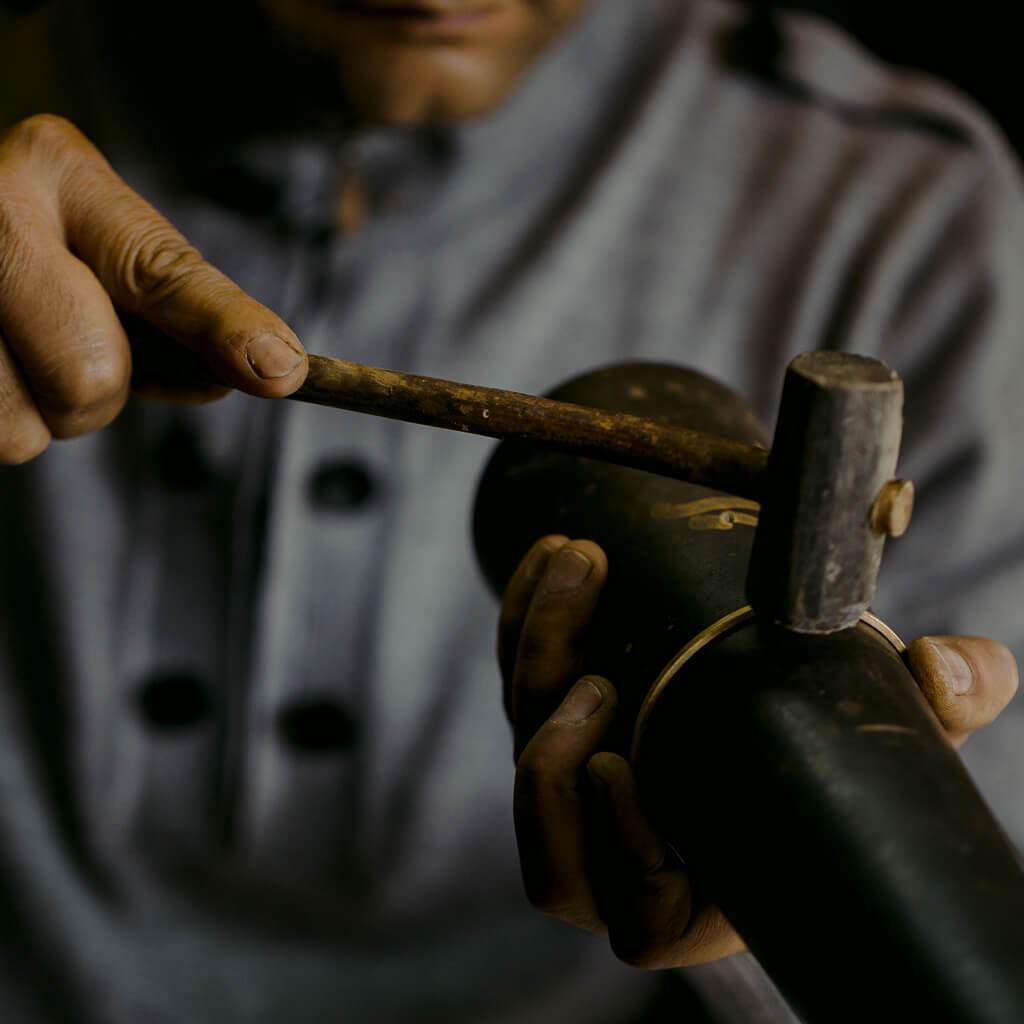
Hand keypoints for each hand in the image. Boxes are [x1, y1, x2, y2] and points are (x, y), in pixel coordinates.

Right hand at [0, 115, 307, 464]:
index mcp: (62, 172)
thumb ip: (182, 306)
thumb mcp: (111, 245)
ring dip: (34, 415)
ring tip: (11, 350)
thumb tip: (269, 368)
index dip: (221, 328)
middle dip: (92, 393)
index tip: (279, 371)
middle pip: (89, 379)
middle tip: (61, 346)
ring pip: (25, 429)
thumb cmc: (41, 240)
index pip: (161, 276)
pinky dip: (2, 420)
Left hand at [500, 535, 1019, 968]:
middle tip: (599, 681)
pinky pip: (517, 672)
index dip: (620, 848)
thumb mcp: (892, 726)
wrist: (768, 672)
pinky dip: (526, 611)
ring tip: (581, 576)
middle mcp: (625, 844)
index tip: (620, 767)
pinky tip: (555, 553)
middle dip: (550, 762)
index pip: (636, 910)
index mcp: (698, 884)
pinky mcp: (553, 715)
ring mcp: (580, 781)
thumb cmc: (830, 734)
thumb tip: (958, 668)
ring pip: (523, 744)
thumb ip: (931, 711)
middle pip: (551, 844)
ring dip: (535, 655)